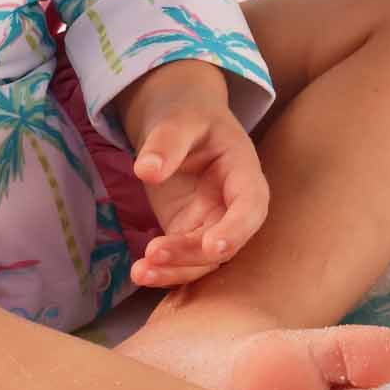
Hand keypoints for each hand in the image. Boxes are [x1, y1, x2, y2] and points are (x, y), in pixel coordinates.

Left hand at [119, 66, 270, 286]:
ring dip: (175, 270)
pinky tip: (139, 273)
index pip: (250, 206)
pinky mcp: (188, 233)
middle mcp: (233, 206)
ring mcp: (211, 223)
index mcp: (243, 173)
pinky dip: (163, 270)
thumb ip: (166, 142)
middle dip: (192, 254)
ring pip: (202, 260)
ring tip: (141, 273)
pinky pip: (182, 260)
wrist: (177, 124)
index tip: (212, 247)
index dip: (235, 229)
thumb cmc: (188, 116)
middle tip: (156, 254)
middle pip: (224, 241)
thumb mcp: (179, 119)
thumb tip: (146, 171)